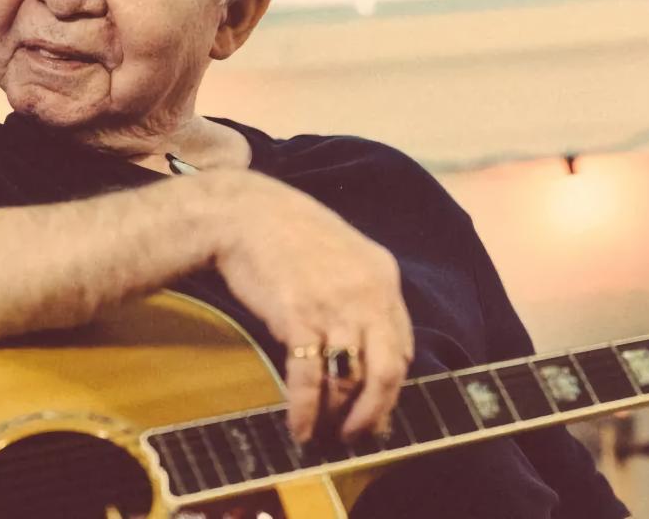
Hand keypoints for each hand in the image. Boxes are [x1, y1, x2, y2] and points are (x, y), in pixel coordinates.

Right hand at [207, 171, 413, 443]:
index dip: (391, 384)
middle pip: (388, 371)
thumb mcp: (344, 256)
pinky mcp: (299, 317)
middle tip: (358, 435)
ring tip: (324, 434)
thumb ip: (363, 295)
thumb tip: (365, 346)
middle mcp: (368, 294)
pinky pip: (310, 378)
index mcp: (384, 278)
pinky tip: (300, 427)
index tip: (377, 407)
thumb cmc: (290, 236)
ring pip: (350, 380)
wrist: (246, 213)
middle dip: (374, 413)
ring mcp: (335, 306)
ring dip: (337, 416)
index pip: (403, 346)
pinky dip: (306, 410)